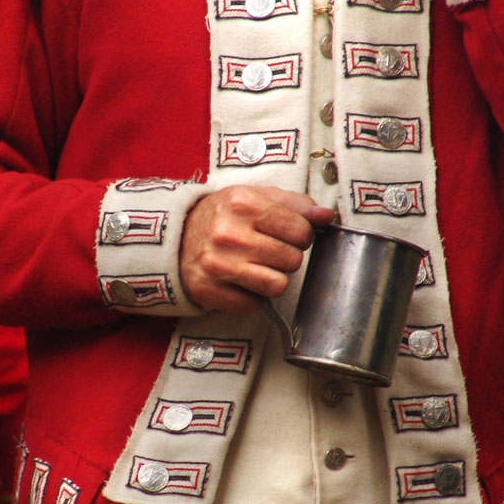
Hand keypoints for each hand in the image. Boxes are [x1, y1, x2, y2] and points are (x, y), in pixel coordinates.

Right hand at [180, 186, 334, 313]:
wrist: (175, 237)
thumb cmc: (224, 216)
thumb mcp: (255, 197)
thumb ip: (295, 204)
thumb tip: (327, 216)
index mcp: (243, 203)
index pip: (302, 230)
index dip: (301, 235)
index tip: (287, 234)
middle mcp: (229, 234)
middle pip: (292, 260)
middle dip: (287, 257)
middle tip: (269, 251)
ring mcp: (217, 264)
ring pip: (277, 286)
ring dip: (273, 279)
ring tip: (258, 268)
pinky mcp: (208, 290)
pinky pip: (253, 306)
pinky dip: (251, 297)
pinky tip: (239, 282)